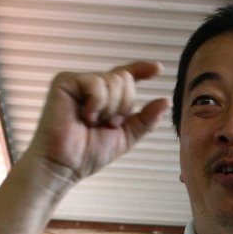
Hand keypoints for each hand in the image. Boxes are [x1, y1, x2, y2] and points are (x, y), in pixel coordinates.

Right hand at [21, 61, 170, 182]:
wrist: (65, 165)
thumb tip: (167, 101)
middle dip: (123, 106)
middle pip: (125, 79)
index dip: (142, 70)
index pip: (126, 77)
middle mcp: (91, 86)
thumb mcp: (125, 136)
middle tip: (106, 124)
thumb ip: (145, 119)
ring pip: (114, 81)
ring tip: (92, 122)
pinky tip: (85, 116)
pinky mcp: (65, 82)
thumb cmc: (88, 153)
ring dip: (110, 108)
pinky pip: (97, 84)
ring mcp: (78, 82)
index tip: (158, 69)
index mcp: (105, 97)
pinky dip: (97, 104)